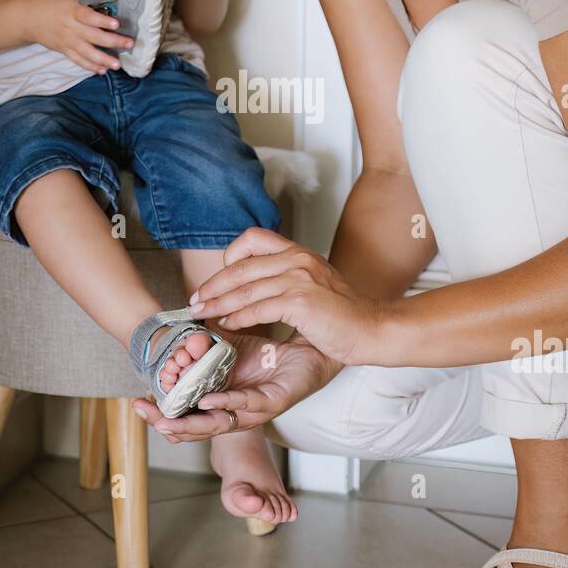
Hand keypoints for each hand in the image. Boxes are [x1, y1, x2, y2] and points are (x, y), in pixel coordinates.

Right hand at [23, 0, 134, 73]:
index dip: (103, 21)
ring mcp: (67, 41)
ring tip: (117, 64)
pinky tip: (102, 70)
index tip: (116, 24)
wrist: (27, 19)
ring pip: (87, 53)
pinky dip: (90, 66)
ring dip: (103, 60)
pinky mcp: (64, 50)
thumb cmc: (47, 4)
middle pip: (93, 37)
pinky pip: (78, 60)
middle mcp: (70, 28)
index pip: (89, 17)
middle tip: (129, 44)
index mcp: (71, 11)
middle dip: (113, 42)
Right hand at [133, 331, 335, 441]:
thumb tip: (177, 326)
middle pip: (196, 426)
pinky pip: (245, 407)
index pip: (185, 413)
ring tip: (167, 420)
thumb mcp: (228, 345)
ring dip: (191, 423)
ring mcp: (252, 411)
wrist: (307, 349)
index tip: (139, 402)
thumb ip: (203, 341)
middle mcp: (233, 411)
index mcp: (219, 400)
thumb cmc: (268, 353)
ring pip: (217, 424)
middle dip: (168, 423)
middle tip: (146, 416)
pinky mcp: (272, 403)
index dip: (163, 410)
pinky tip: (208, 400)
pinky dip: (225, 404)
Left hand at [186, 229, 384, 366]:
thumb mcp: (313, 283)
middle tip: (195, 301)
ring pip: (243, 288)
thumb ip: (286, 277)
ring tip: (201, 314)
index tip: (218, 279)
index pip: (252, 238)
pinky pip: (256, 308)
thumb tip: (253, 284)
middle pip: (239, 266)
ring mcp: (298, 278)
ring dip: (217, 303)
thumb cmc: (343, 314)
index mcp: (298, 252)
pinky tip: (227, 325)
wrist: (372, 329)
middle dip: (212, 285)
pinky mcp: (300, 301)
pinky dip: (237, 317)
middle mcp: (297, 259)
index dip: (229, 256)